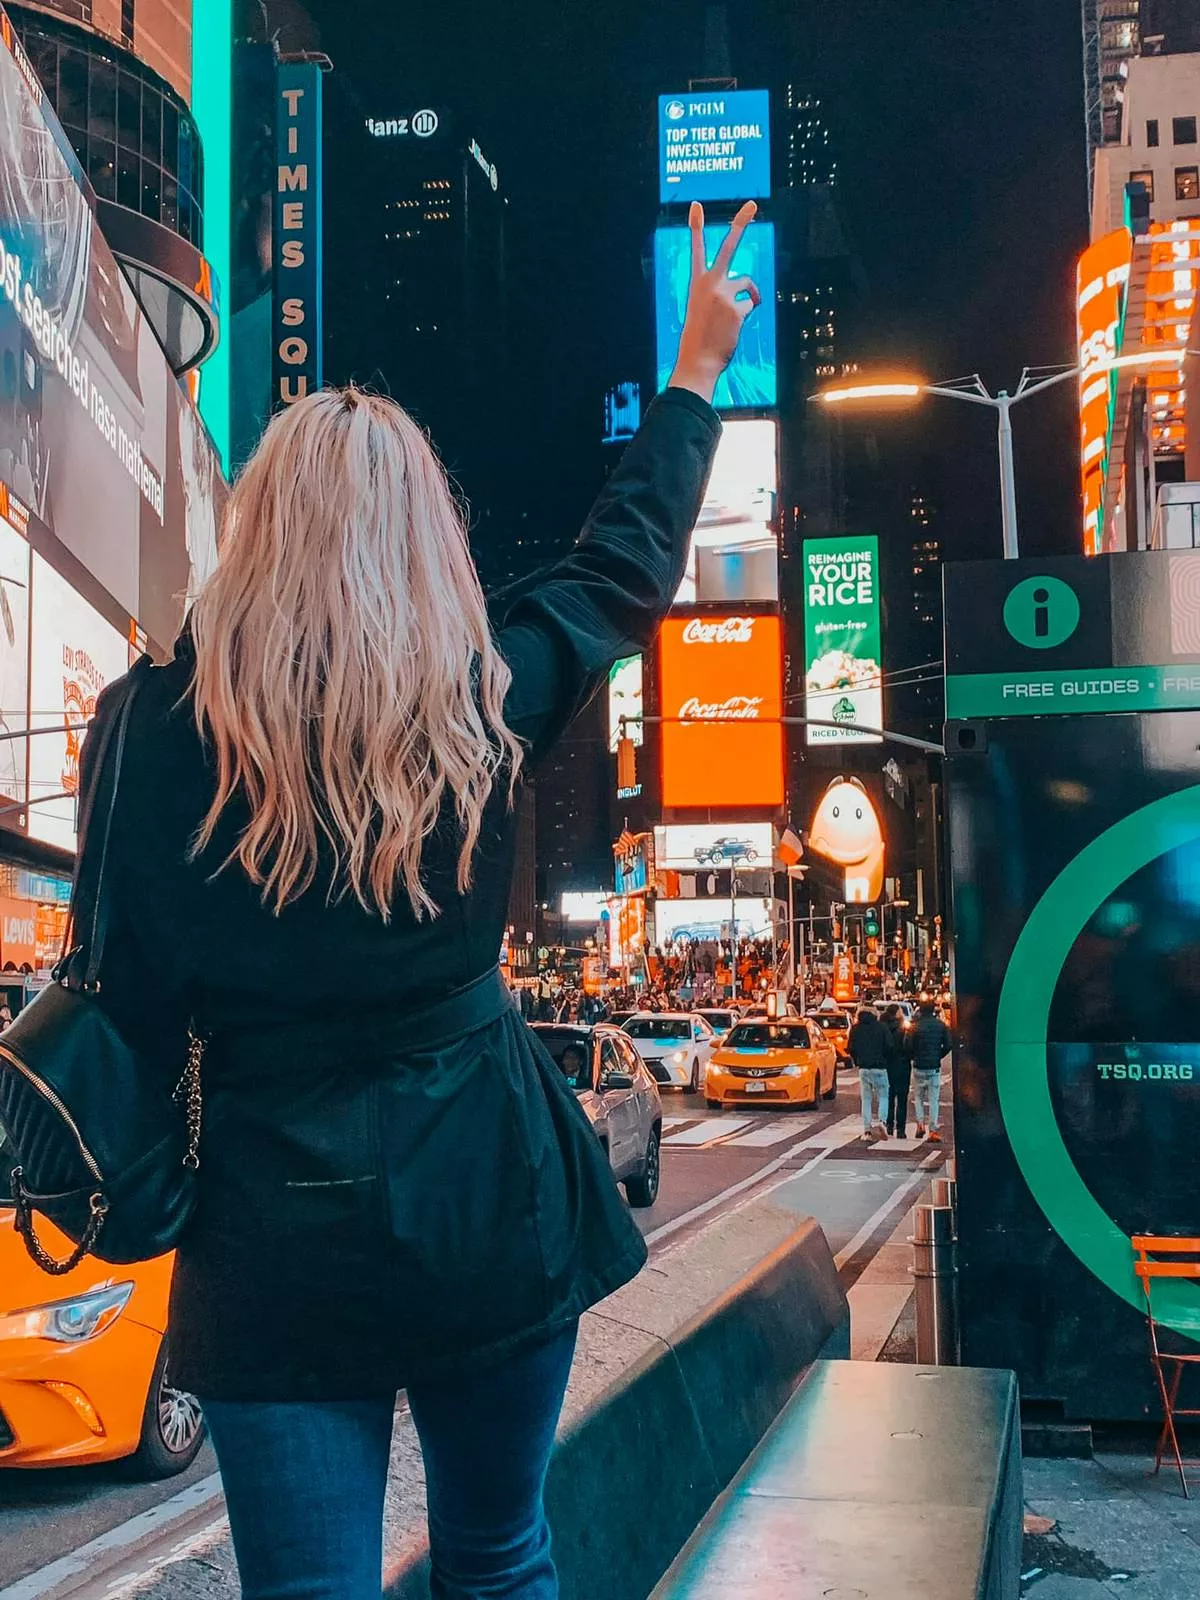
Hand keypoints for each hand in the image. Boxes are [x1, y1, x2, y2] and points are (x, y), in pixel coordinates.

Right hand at [668, 201, 760, 404]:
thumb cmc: (699, 339)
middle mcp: (710, 283)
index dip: (696, 228)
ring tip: (732, 318)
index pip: (697, 250)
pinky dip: (746, 316)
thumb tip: (748, 296)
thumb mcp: (703, 310)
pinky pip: (750, 305)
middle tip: (752, 204)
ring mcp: (724, 293)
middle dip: (740, 223)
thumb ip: (720, 295)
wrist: (697, 361)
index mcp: (697, 283)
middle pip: (729, 247)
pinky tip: (733, 328)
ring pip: (748, 286)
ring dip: (748, 297)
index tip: (696, 206)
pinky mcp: (738, 307)